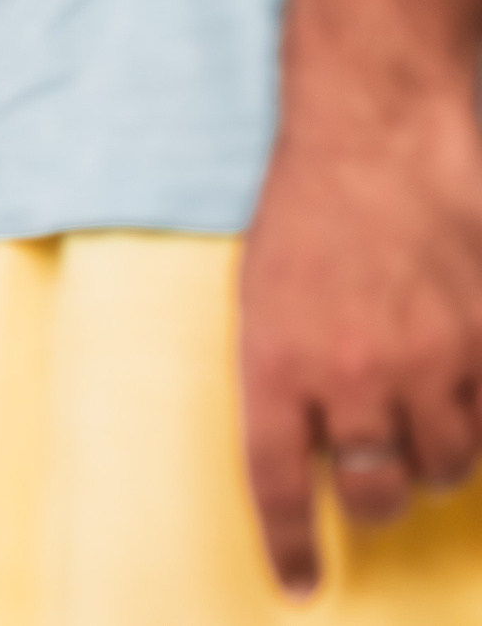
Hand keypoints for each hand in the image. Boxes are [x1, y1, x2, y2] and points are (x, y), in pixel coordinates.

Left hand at [240, 107, 481, 594]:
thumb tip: (314, 451)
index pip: (278, 482)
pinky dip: (477, 419)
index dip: (292, 543)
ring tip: (415, 407)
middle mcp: (353, 374)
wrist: (377, 141)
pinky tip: (459, 387)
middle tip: (373, 472)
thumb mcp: (262, 301)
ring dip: (429, 455)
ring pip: (442, 465)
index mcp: (276, 363)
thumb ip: (286, 379)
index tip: (300, 586)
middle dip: (373, 495)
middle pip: (374, 490)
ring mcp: (430, 361)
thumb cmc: (309, 216)